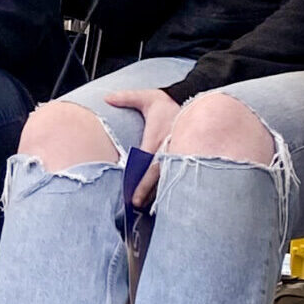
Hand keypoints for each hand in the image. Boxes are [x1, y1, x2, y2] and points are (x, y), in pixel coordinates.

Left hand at [102, 87, 181, 207]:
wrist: (196, 101)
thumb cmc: (168, 103)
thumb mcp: (148, 98)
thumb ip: (127, 97)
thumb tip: (107, 97)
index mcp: (157, 137)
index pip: (146, 160)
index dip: (138, 176)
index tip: (130, 188)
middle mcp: (169, 148)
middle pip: (156, 174)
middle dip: (146, 189)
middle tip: (135, 203)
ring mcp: (178, 154)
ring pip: (167, 177)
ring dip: (156, 191)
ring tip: (145, 206)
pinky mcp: (185, 158)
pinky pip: (176, 175)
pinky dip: (168, 186)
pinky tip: (162, 197)